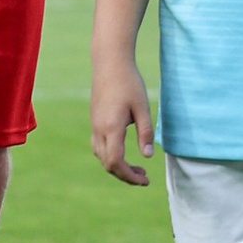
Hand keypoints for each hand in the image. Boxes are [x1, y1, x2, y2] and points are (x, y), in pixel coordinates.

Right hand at [90, 52, 153, 186]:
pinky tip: (123, 150)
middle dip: (125, 175)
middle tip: (145, 177)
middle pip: (108, 164)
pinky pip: (98, 146)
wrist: (109, 62)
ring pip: (101, 156)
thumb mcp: (142, 107)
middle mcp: (99, 130)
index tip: (145, 180)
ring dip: (117, 166)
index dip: (129, 176)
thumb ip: (145, 132)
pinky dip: (110, 155)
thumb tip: (148, 156)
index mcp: (112, 128)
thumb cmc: (129, 82)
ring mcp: (94, 125)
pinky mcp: (94, 120)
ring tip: (137, 167)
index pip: (116, 163)